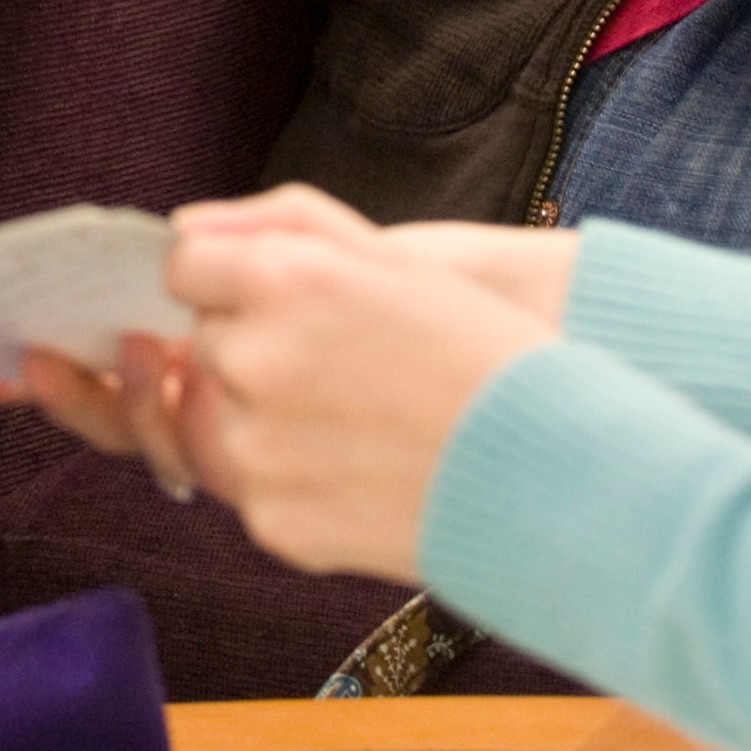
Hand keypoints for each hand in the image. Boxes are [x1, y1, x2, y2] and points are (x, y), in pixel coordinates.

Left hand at [0, 191, 577, 580]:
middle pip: (191, 348)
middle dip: (234, 354)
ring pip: (205, 424)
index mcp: (288, 280)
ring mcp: (256, 450)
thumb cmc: (490, 357)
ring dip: (249, 419)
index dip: (216, 278)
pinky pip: (246, 491)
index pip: (183, 264)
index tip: (251, 292)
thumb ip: (279, 227)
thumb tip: (188, 235)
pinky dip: (286, 478)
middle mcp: (255, 361)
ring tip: (342, 419)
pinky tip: (360, 467)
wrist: (568, 479)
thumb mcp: (395, 257)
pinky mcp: (273, 523)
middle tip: (313, 365)